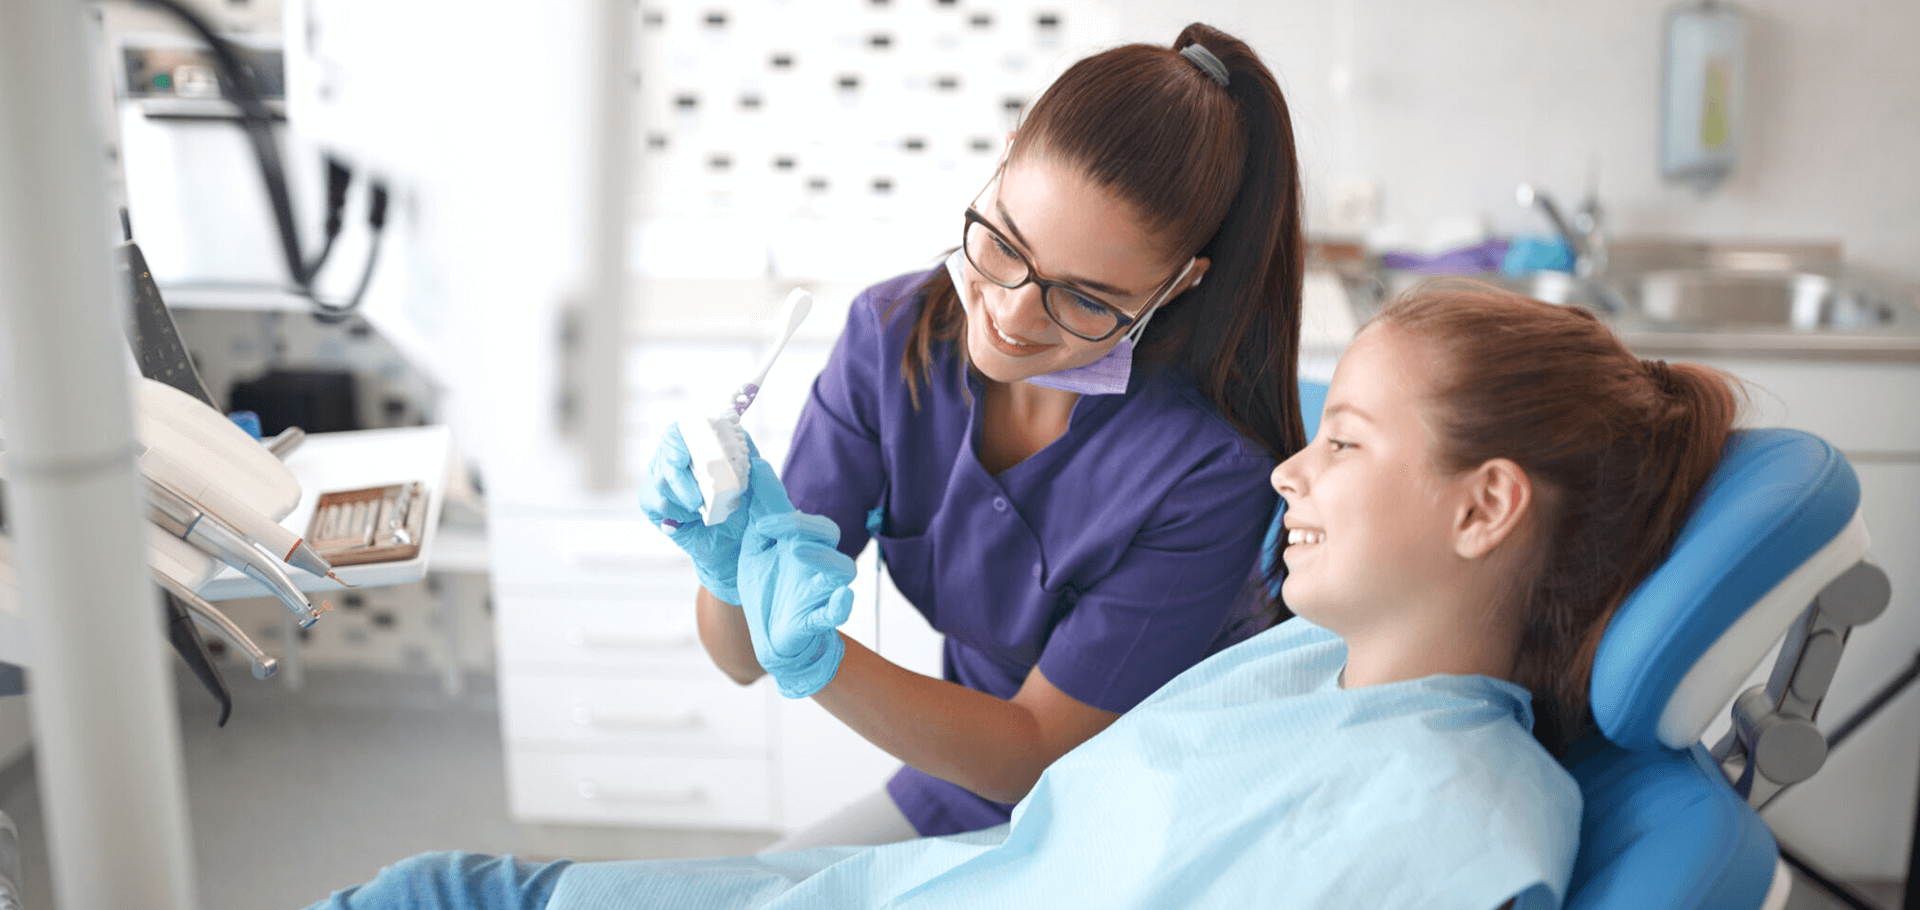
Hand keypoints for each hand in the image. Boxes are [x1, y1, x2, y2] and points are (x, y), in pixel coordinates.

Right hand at [639, 425, 781, 603]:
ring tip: (702, 510)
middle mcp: (679, 457)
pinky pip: (652, 499)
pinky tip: (688, 518)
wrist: (734, 545)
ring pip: (659, 477)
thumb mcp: (756, 483)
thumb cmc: (746, 511)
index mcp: (702, 445)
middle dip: (679, 476)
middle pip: (666, 452)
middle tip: (696, 501)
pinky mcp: (653, 500)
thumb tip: (746, 439)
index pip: (681, 430)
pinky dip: (673, 509)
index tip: (683, 456)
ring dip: (682, 496)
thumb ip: (752, 460)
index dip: (678, 440)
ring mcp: (664, 476)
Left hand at [737, 460, 854, 698]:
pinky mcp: (818, 618)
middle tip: (768, 524)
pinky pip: (837, 612)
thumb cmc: (767, 588)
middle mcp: (815, 561)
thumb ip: (758, 519)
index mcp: (798, 542)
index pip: (796, 512)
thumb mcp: (753, 550)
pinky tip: (842, 599)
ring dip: (823, 557)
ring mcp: (820, 589)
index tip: (753, 476)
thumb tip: (753, 474)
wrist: (768, 636)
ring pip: (842, 568)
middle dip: (804, 524)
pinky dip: (840, 606)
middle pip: (828, 533)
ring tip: (797, 551)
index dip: (776, 496)